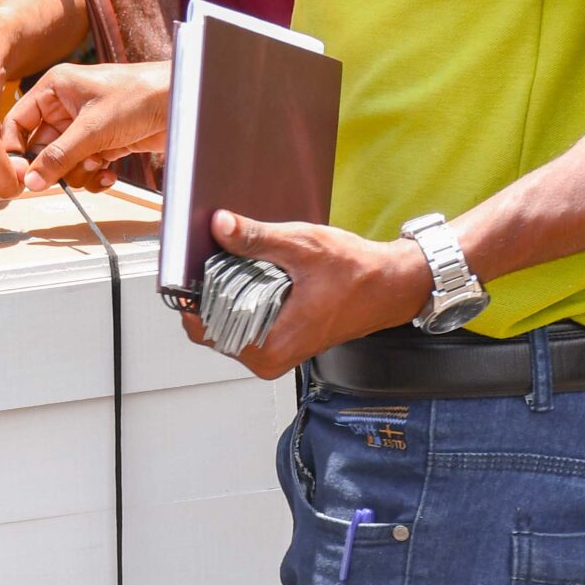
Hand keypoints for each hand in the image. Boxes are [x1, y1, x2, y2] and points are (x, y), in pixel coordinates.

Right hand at [2, 61, 172, 190]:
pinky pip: (85, 165)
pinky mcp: (104, 142)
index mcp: (55, 88)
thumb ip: (58, 156)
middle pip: (41, 146)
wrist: (182, 103)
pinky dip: (95, 174)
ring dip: (78, 170)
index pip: (19, 121)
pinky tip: (108, 172)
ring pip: (64, 160)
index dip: (16, 148)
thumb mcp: (92, 128)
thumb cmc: (139, 96)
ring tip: (96, 164)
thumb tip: (31, 180)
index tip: (19, 175)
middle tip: (62, 176)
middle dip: (55, 164)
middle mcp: (66, 106)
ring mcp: (85, 126)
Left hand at [181, 209, 432, 379]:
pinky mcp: (277, 340)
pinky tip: (255, 272)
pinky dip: (241, 293)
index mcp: (270, 347)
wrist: (390, 286)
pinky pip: (242, 318)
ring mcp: (272, 351)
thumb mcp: (302, 247)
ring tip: (244, 261)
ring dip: (226, 289)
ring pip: (224, 320)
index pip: (204, 328)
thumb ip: (256, 238)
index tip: (195, 266)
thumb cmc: (357, 275)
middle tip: (224, 255)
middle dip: (211, 288)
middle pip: (211, 324)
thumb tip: (220, 226)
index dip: (195, 294)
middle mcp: (268, 358)